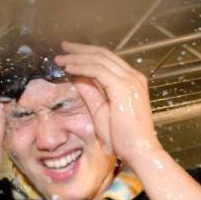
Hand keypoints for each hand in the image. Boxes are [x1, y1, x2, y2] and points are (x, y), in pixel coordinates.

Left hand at [55, 42, 161, 168]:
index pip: (107, 60)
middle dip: (80, 49)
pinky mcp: (123, 87)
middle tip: (63, 47)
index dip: (87, 53)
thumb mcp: (101, 110)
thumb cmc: (123, 138)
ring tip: (60, 59)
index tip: (70, 53)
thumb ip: (90, 92)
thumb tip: (76, 77)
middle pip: (103, 54)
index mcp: (131, 81)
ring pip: (99, 59)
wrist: (140, 152)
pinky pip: (98, 70)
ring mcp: (130, 80)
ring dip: (77, 57)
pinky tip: (68, 68)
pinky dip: (81, 67)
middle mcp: (133, 77)